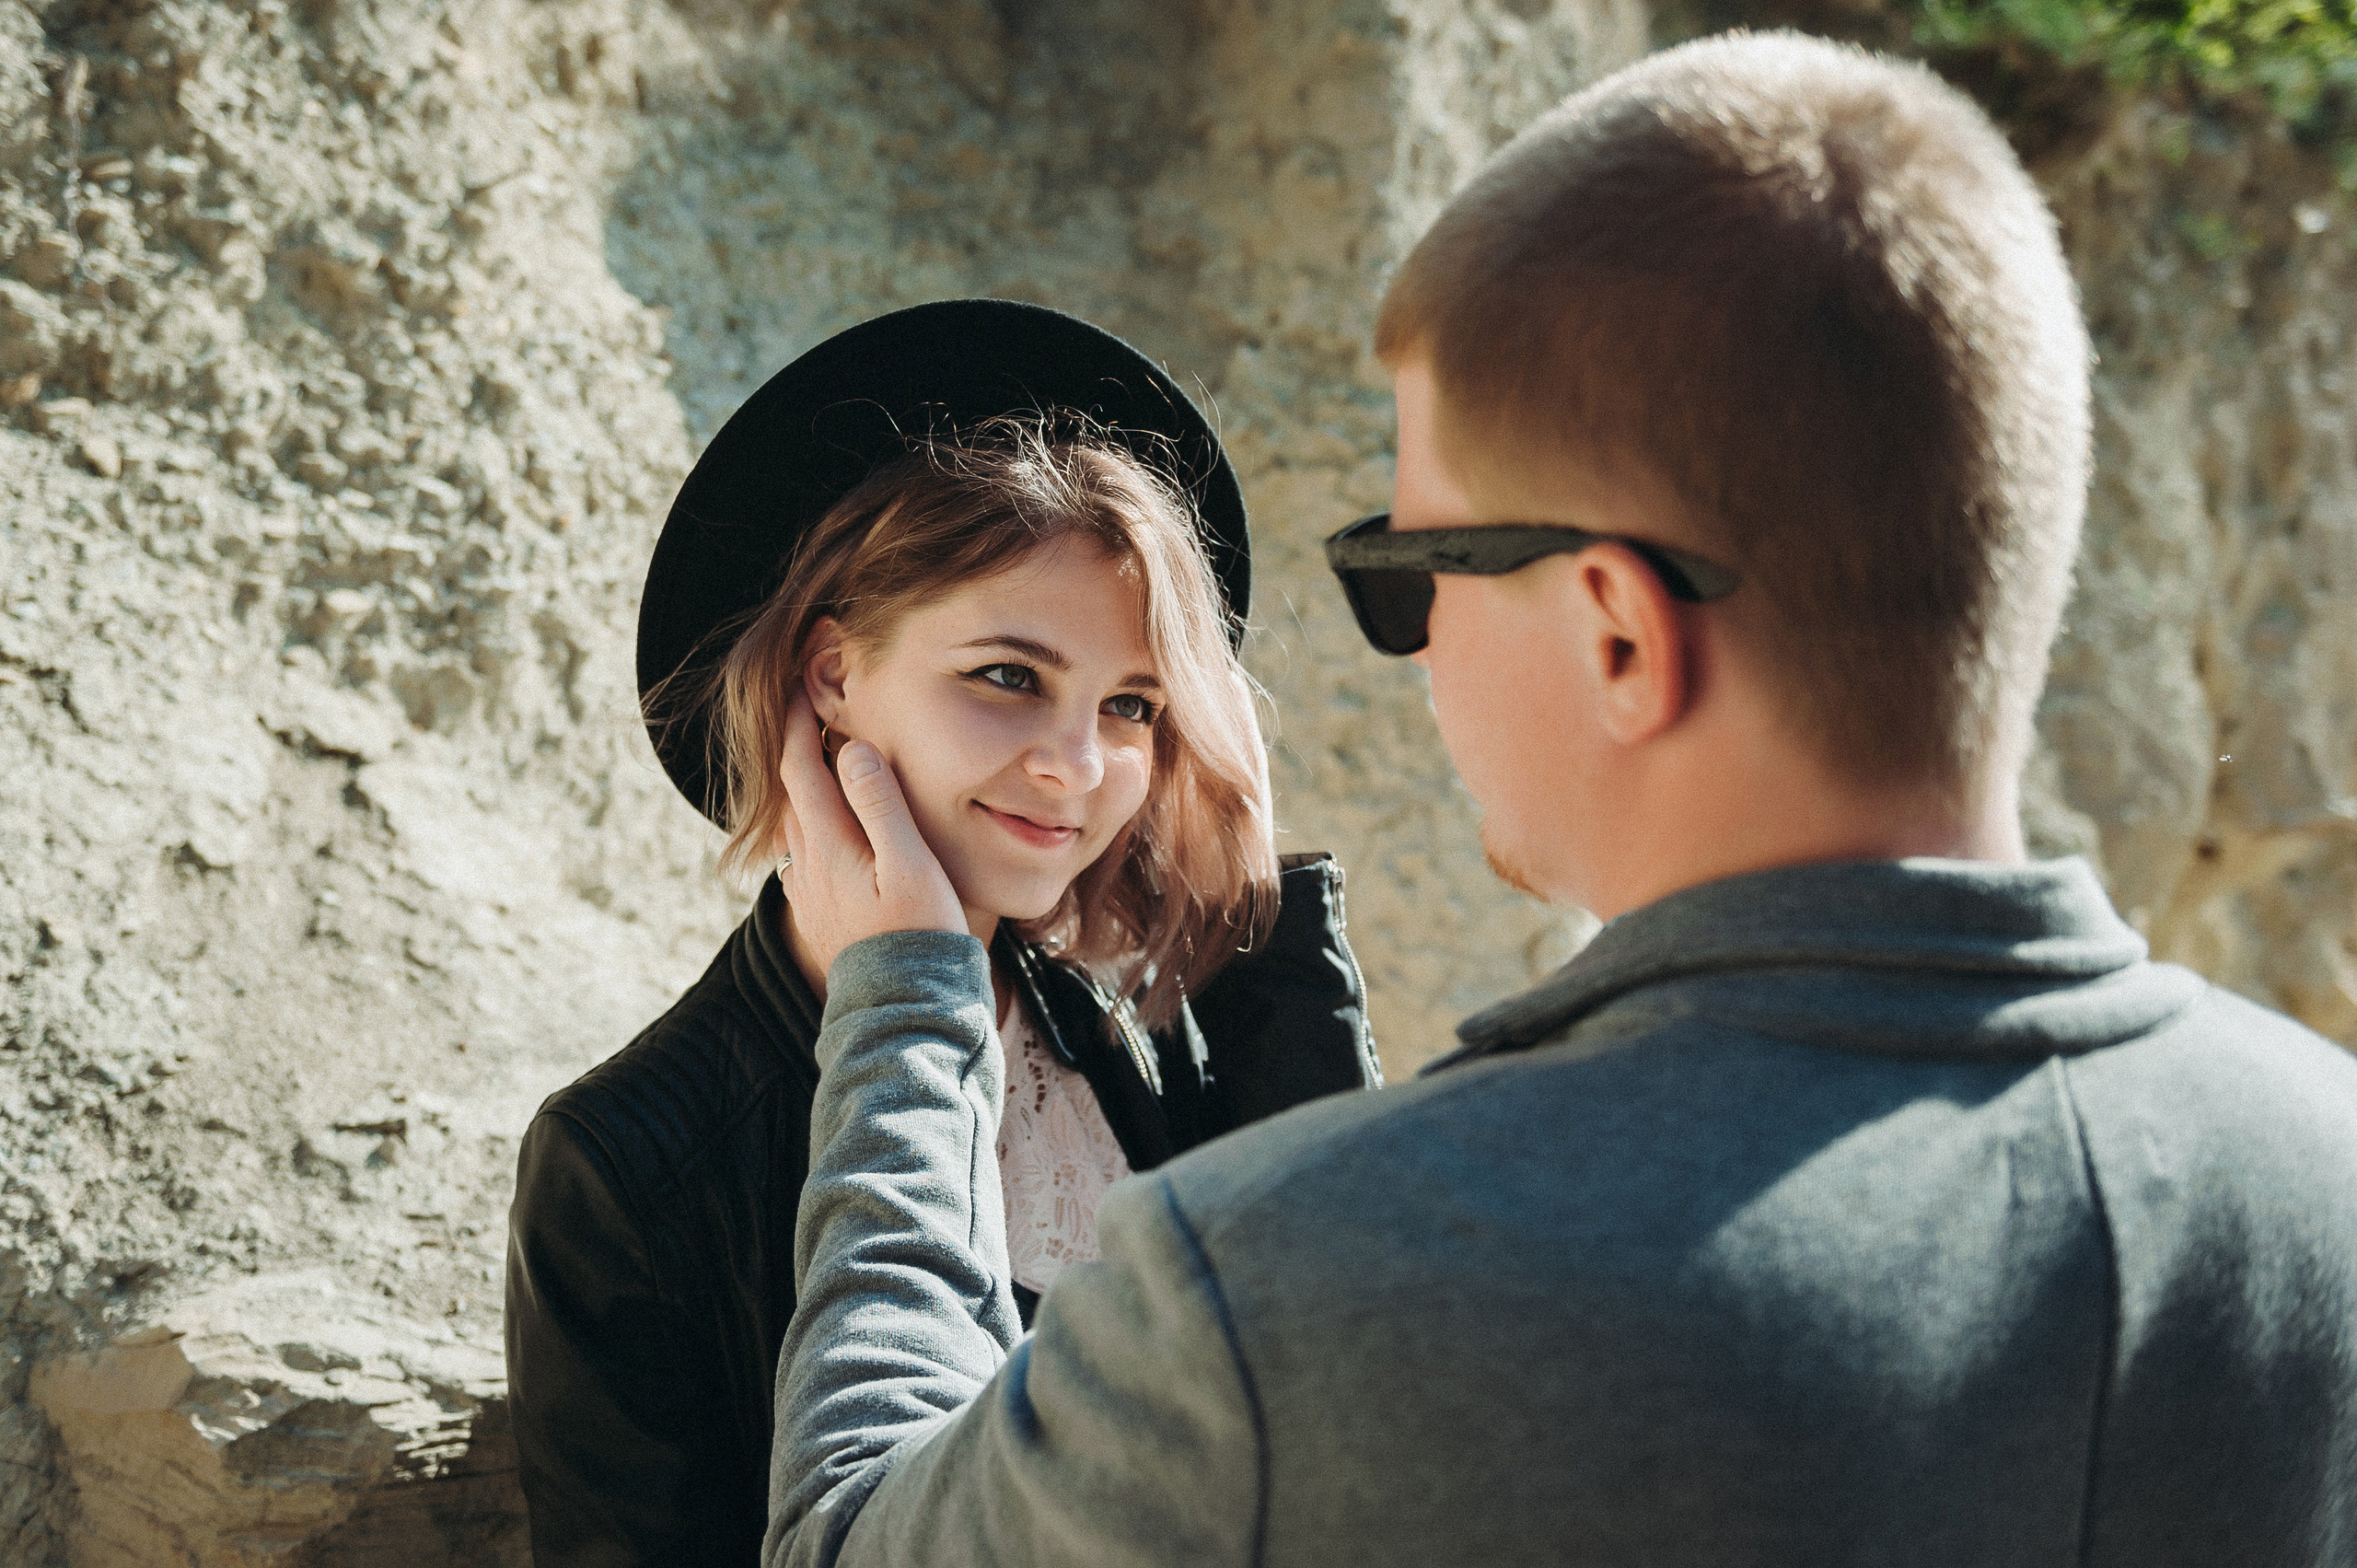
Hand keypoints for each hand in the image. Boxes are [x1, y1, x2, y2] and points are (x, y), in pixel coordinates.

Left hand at [778, 690, 967, 978]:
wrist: (905, 1012)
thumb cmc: (920, 936)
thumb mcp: (910, 866)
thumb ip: (881, 806)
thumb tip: (854, 750)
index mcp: (828, 845)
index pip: (798, 768)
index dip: (797, 723)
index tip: (803, 687)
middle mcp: (808, 866)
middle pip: (788, 792)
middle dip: (795, 747)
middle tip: (810, 711)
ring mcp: (809, 893)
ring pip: (791, 824)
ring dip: (800, 787)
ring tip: (818, 761)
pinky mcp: (820, 915)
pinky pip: (801, 853)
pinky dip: (809, 822)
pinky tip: (827, 827)